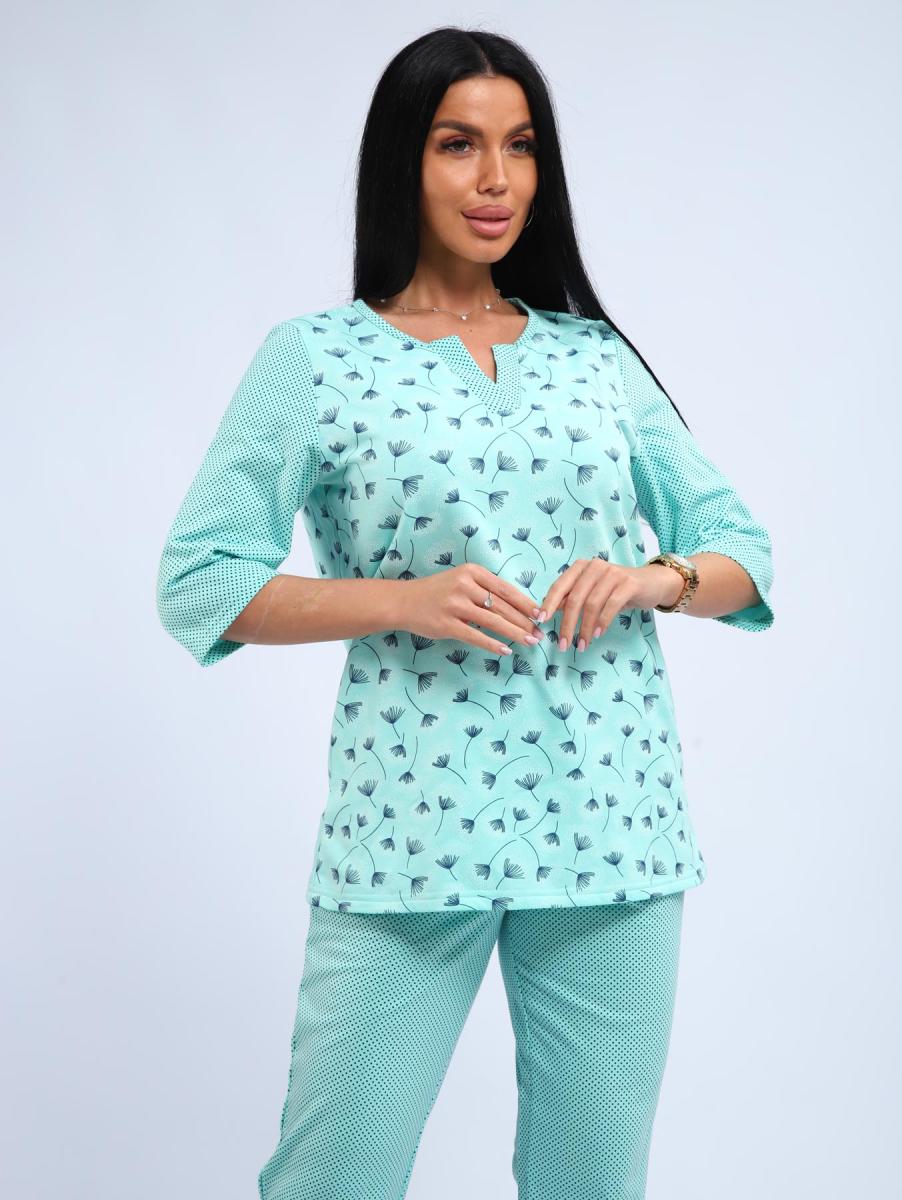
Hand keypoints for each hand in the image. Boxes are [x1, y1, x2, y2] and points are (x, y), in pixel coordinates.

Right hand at [395, 563, 544, 655]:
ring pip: (493, 621)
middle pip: (502, 606)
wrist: (403, 601)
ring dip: (514, 633)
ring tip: (529, 642)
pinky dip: (492, 644)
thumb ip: (484, 590)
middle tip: (539, 634)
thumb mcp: (460, 581)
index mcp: (472, 572)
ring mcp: (455, 605)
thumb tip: (516, 608)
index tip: (540, 615)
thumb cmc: (436, 592)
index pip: (505, 589)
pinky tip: (506, 650)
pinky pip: (475, 636)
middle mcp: (465, 586)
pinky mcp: (447, 624)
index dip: (525, 603)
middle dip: (524, 622)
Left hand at [536, 560, 683, 650]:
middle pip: (574, 598)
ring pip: (591, 604)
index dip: (548, 604)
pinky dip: (602, 622)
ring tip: (581, 645)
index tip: (540, 622)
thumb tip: (547, 612)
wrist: (651, 583)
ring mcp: (612, 573)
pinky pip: (611, 605)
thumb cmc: (615, 590)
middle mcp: (595, 566)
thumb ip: (571, 599)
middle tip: (563, 645)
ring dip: (585, 628)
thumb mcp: (591, 593)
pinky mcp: (628, 583)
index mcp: (581, 567)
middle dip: (567, 624)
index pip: (559, 586)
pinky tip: (598, 634)